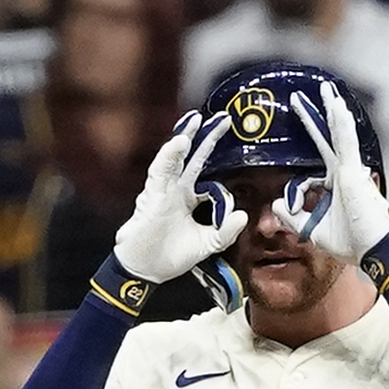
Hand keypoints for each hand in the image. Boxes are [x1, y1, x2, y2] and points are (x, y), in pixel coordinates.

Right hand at [112, 114, 243, 282]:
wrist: (146, 270)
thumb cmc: (170, 256)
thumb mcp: (206, 244)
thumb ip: (225, 232)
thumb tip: (242, 216)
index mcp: (188, 198)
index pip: (207, 175)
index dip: (221, 171)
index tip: (234, 158)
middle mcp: (176, 190)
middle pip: (194, 157)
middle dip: (207, 137)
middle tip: (224, 118)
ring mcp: (164, 190)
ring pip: (175, 158)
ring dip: (185, 137)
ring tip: (197, 119)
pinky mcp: (152, 195)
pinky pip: (161, 170)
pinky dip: (169, 156)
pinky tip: (179, 142)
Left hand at [288, 81, 388, 261]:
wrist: (371, 248)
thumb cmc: (349, 242)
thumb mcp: (312, 230)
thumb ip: (293, 217)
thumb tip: (275, 204)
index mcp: (335, 185)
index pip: (311, 171)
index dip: (298, 185)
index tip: (292, 201)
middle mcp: (343, 173)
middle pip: (326, 138)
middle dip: (313, 117)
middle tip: (300, 97)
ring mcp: (350, 170)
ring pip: (338, 134)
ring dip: (331, 111)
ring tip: (326, 89)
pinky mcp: (353, 171)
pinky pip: (346, 142)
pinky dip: (342, 125)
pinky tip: (338, 107)